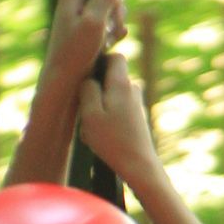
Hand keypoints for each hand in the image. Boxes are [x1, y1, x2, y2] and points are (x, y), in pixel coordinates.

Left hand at [42, 0, 125, 77]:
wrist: (66, 82)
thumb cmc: (74, 52)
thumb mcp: (93, 22)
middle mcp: (78, 1)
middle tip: (111, 18)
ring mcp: (87, 16)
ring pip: (114, 5)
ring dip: (118, 19)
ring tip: (109, 36)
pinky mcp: (94, 31)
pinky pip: (114, 23)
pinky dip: (116, 32)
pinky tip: (110, 44)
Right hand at [76, 51, 158, 187]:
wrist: (139, 166)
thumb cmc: (113, 141)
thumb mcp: (90, 114)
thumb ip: (87, 90)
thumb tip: (88, 78)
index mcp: (122, 84)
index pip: (115, 57)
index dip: (100, 60)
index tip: (87, 74)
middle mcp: (133, 90)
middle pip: (110, 79)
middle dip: (95, 92)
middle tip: (85, 111)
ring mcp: (136, 105)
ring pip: (111, 99)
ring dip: (98, 111)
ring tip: (91, 131)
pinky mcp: (136, 120)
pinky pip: (115, 114)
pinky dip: (105, 123)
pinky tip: (100, 140)